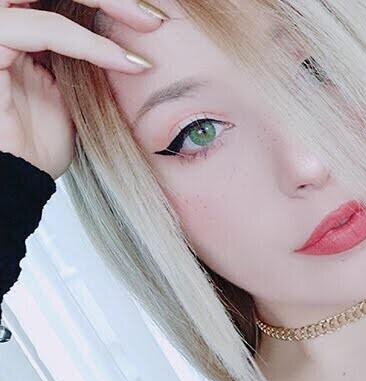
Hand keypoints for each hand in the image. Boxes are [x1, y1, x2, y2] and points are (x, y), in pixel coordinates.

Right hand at [0, 0, 164, 179]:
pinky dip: (87, 42)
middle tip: (154, 14)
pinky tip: (124, 62)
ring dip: (102, 1)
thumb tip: (133, 32)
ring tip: (147, 23)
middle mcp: (0, 19)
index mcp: (18, 24)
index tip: (154, 17)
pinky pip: (41, 29)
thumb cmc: (38, 143)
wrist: (15, 181)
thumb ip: (90, 52)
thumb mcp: (74, 86)